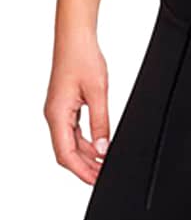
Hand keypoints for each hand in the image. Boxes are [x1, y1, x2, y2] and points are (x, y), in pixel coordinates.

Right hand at [44, 29, 109, 184]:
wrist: (75, 38)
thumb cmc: (83, 59)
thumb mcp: (98, 94)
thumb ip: (101, 124)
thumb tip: (104, 149)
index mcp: (57, 114)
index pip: (65, 154)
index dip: (82, 172)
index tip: (97, 181)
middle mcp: (54, 115)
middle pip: (66, 153)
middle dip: (86, 168)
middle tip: (106, 176)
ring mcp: (59, 112)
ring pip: (70, 144)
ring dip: (88, 157)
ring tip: (106, 165)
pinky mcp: (65, 107)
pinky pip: (74, 133)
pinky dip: (87, 144)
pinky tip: (101, 149)